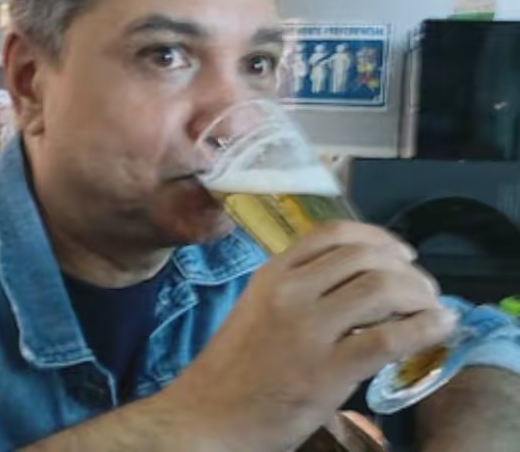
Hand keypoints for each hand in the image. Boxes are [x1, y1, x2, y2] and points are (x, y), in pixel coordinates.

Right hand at [162, 222, 456, 451]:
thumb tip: (356, 280)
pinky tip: (437, 329)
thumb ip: (299, 286)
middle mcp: (291, 290)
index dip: (377, 236)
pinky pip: (387, 339)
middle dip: (406, 268)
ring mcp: (307, 329)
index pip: (332, 234)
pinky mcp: (325, 371)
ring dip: (419, 294)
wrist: (209, 413)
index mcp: (273, 272)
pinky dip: (423, 329)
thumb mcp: (258, 305)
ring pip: (381, 289)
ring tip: (432, 308)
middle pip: (364, 257)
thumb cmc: (236, 361)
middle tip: (424, 286)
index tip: (400, 252)